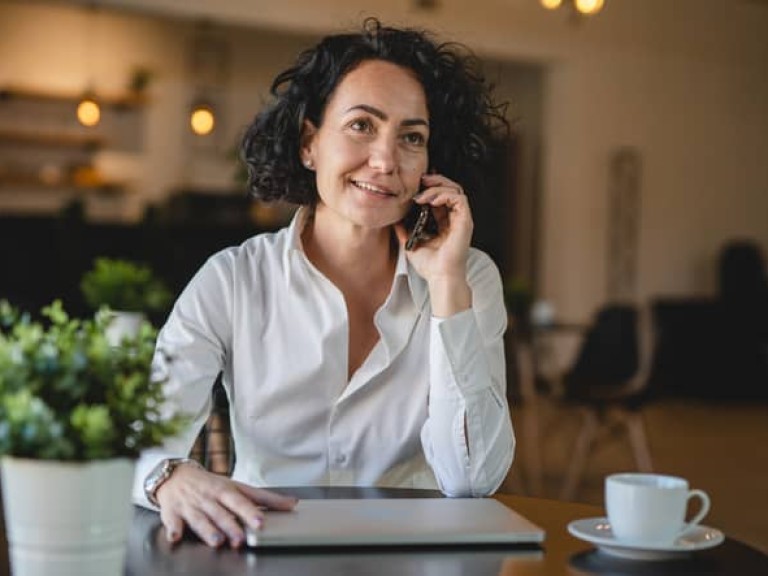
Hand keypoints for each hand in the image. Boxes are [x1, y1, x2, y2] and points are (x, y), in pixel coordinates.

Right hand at [155, 462, 297, 547]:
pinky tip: (175, 537)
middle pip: (221, 513)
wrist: (175, 475)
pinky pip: (172, 522)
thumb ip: (264, 498)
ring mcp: (190, 505)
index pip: (240, 501)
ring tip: (217, 542)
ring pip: (200, 519)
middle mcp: (209, 498)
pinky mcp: (172, 512)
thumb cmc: (211, 484)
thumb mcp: (237, 487)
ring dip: (208, 531)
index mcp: (225, 491)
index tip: (261, 523)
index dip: (250, 512)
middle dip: (231, 526)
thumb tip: (292, 504)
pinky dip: (173, 529)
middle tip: (241, 539)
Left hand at [394, 173, 472, 316]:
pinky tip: (431, 200)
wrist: (440, 277)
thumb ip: (404, 230)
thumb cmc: (430, 266)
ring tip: (423, 194)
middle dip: (436, 181)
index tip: (416, 186)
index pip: (440, 197)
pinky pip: (459, 199)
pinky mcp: (466, 221)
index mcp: (444, 223)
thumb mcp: (411, 243)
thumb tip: (394, 219)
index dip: (430, 188)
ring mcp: (461, 220)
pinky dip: (445, 195)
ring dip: (438, 187)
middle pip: (450, 189)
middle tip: (421, 180)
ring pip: (456, 190)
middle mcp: (455, 219)